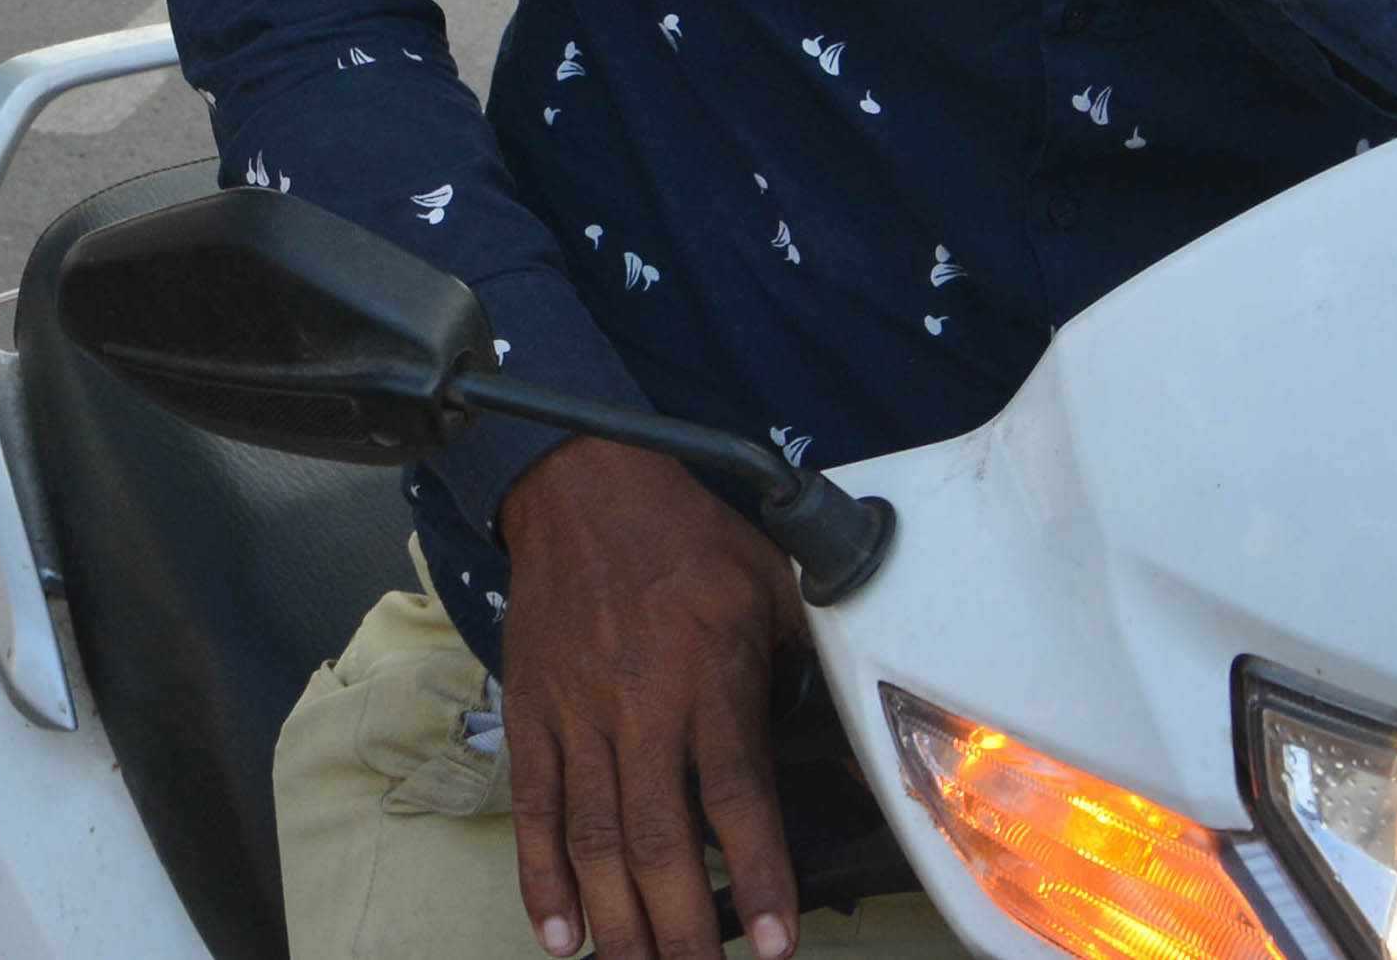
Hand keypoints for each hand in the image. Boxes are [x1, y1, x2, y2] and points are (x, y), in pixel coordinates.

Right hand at [499, 439, 811, 959]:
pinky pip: (534, 807)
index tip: (775, 944)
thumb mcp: (771, 584)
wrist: (576, 484)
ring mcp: (577, 714)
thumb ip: (814, 657)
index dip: (758, 877)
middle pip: (659, 839)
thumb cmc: (684, 535)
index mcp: (707, 675)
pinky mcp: (531, 714)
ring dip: (617, 919)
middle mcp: (639, 705)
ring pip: (594, 837)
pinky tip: (562, 933)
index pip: (736, 796)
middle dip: (682, 927)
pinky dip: (541, 876)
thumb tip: (865, 725)